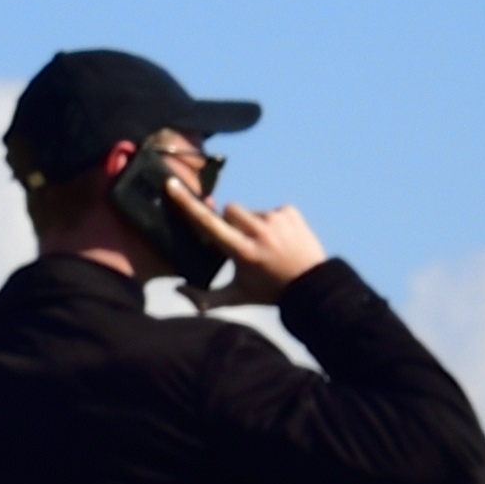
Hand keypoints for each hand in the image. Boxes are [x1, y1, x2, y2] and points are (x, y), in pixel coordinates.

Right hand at [170, 177, 325, 303]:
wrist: (313, 285)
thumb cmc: (268, 292)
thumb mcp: (236, 297)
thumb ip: (204, 299)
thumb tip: (177, 289)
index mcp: (242, 252)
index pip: (208, 223)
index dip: (187, 204)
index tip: (172, 184)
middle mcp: (259, 232)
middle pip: (229, 209)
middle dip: (229, 222)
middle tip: (242, 243)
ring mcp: (277, 219)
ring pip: (249, 211)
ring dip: (251, 224)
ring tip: (266, 245)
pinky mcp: (290, 212)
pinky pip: (269, 210)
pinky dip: (271, 223)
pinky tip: (281, 240)